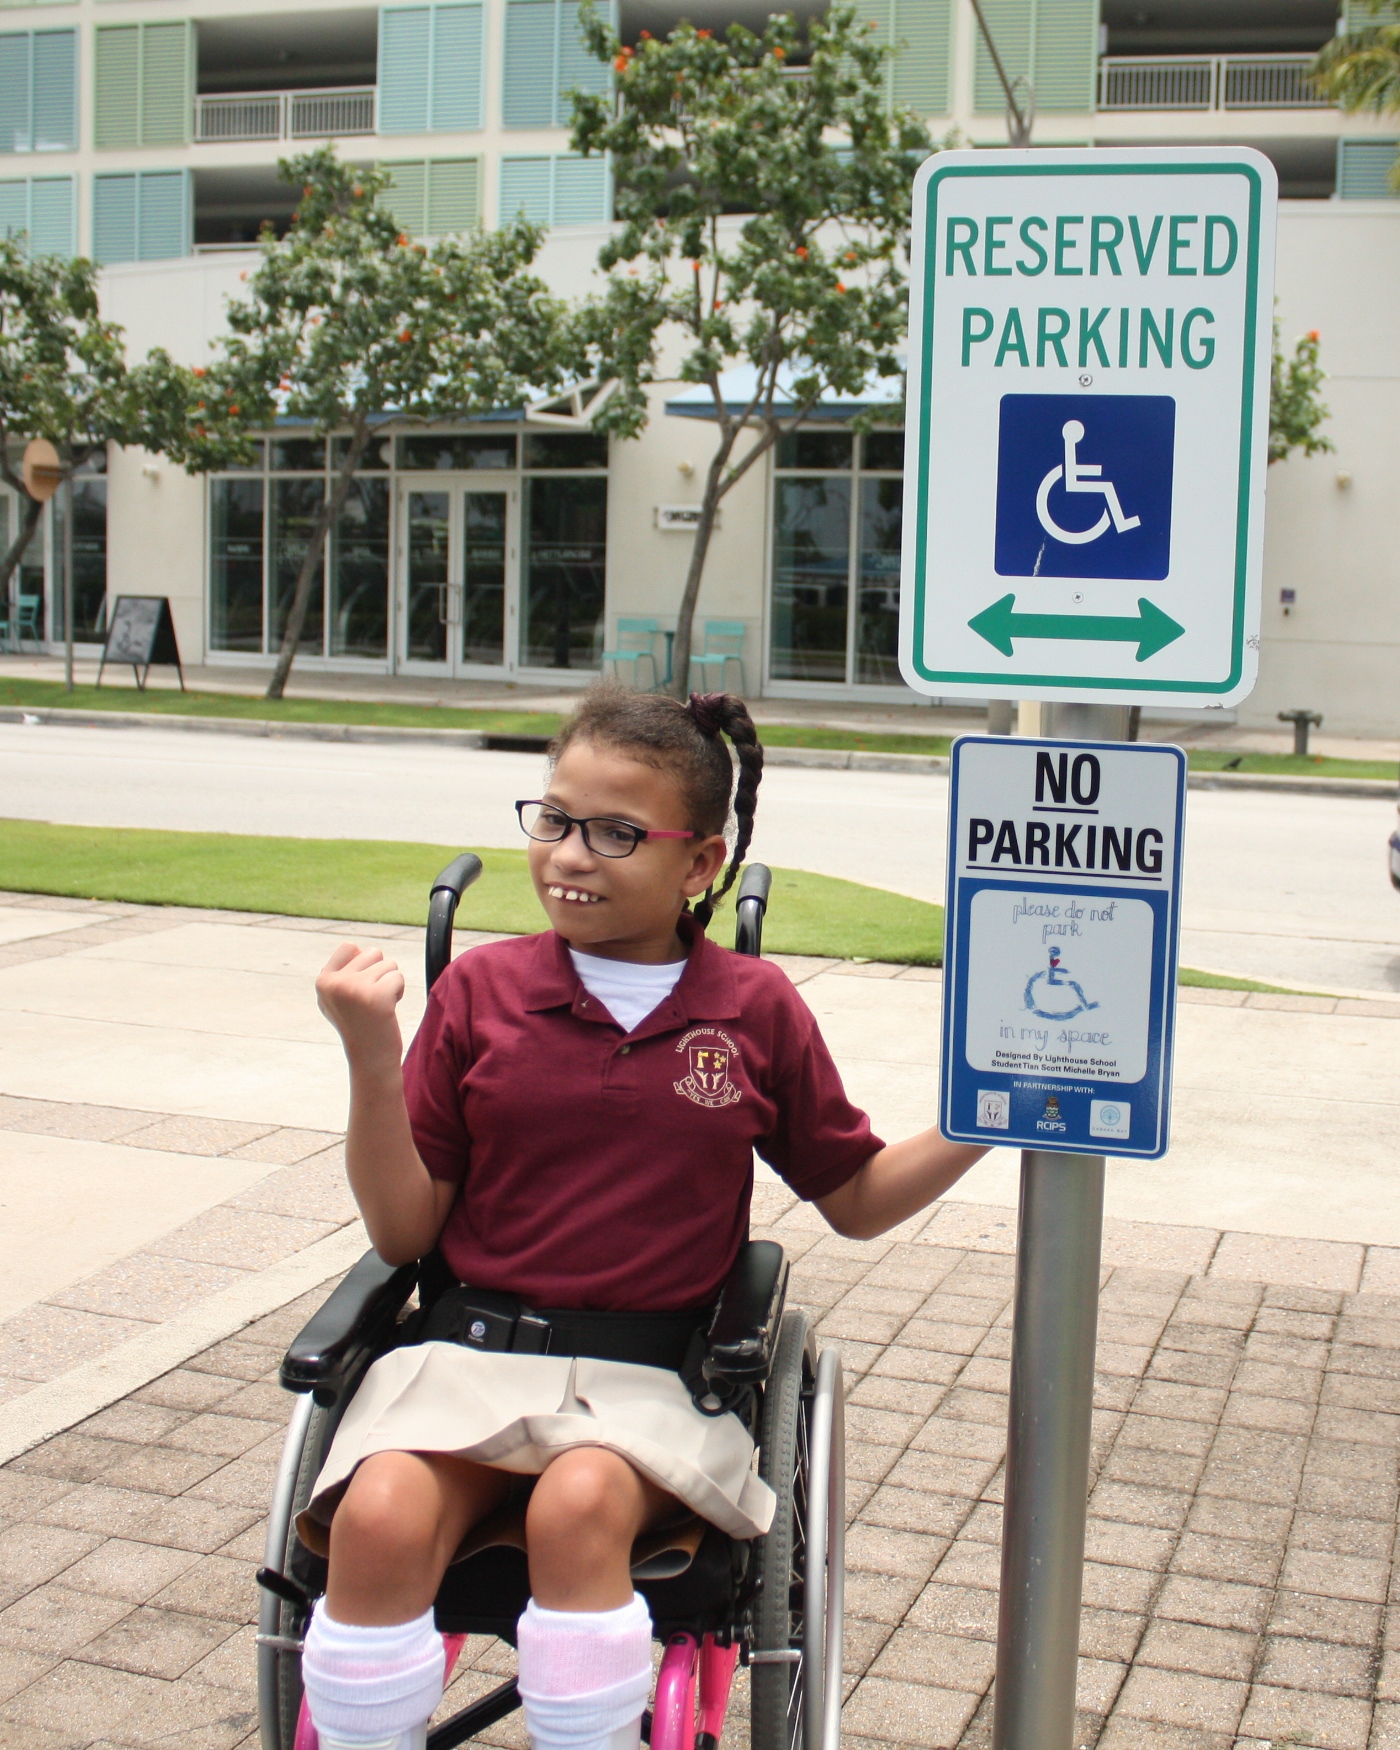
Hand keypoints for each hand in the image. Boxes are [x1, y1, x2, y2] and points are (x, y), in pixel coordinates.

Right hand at [317, 942, 405, 1071]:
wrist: (370, 1059)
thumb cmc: (359, 1025)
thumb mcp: (338, 999)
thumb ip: (340, 973)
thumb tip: (354, 947)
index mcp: (322, 982)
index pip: (349, 946)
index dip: (363, 963)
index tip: (360, 989)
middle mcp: (334, 983)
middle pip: (372, 953)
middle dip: (380, 973)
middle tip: (371, 1000)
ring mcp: (354, 989)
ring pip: (389, 964)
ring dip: (390, 983)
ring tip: (378, 1006)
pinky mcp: (376, 997)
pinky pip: (398, 977)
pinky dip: (399, 992)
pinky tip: (388, 1010)